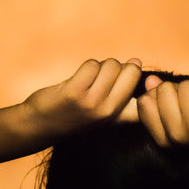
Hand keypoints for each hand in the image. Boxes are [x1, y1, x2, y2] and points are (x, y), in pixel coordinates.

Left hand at [20, 58, 141, 141]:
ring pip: (111, 65)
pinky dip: (86, 67)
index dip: (149, 85)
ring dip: (99, 66)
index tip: (140, 87)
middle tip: (102, 80)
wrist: (39, 126)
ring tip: (87, 81)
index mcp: (120, 116)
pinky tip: (77, 80)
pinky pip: (91, 65)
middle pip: (131, 70)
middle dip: (117, 67)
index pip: (148, 97)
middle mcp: (110, 112)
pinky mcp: (75, 93)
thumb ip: (123, 92)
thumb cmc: (74, 114)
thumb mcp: (104, 112)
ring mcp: (93, 103)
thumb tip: (137, 61)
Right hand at [137, 75, 188, 173]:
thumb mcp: (180, 124)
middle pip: (164, 90)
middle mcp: (175, 136)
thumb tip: (150, 79)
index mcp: (163, 140)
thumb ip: (162, 102)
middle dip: (179, 92)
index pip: (145, 102)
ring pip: (185, 86)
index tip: (175, 105)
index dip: (159, 95)